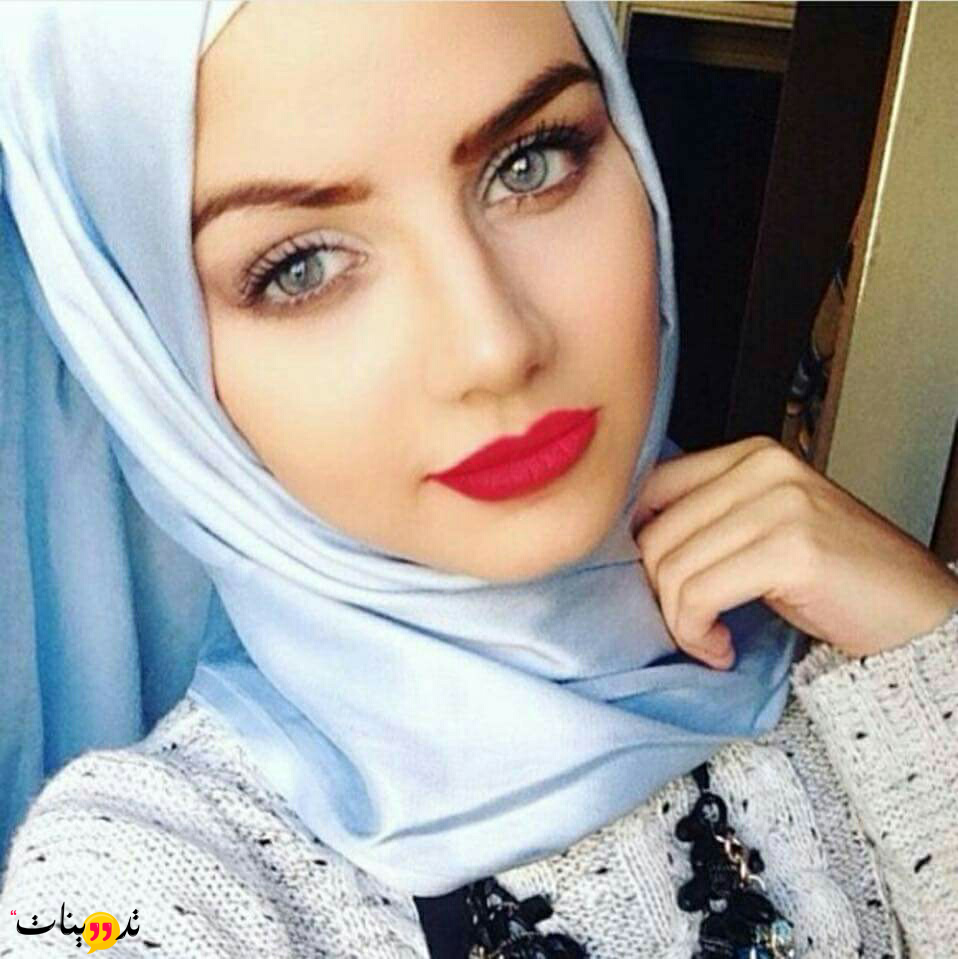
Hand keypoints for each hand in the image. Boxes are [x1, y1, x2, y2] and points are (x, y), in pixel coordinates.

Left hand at [632, 435, 957, 669]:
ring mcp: (780, 505)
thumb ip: (709, 519)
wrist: (917, 614)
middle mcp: (764, 468)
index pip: (652, 488)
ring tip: (710, 639)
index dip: (638, 544)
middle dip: (659, 593)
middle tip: (689, 623)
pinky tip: (722, 648)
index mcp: (752, 455)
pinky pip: (700, 596)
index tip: (657, 583)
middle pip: (655, 533)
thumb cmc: (838, 578)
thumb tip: (630, 542)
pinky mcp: (792, 549)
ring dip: (680, 622)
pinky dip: (698, 634)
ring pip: (672, 568)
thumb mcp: (764, 529)